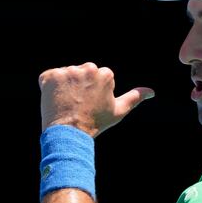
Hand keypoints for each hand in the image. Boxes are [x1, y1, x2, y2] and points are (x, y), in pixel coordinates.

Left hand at [38, 62, 154, 137]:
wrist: (69, 134)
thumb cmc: (95, 123)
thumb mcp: (119, 111)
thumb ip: (135, 97)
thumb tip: (152, 92)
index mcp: (105, 74)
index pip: (97, 77)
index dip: (93, 92)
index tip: (91, 104)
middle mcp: (87, 68)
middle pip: (81, 73)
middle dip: (79, 86)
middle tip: (78, 105)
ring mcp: (66, 71)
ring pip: (65, 76)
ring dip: (64, 87)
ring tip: (67, 104)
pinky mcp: (49, 76)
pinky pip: (48, 78)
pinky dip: (49, 88)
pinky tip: (54, 101)